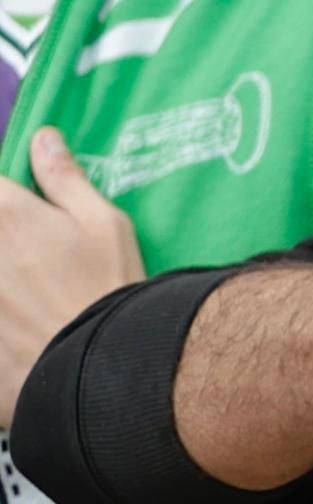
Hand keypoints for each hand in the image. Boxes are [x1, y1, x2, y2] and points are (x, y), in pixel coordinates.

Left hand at [0, 130, 138, 390]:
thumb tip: (42, 137)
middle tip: (34, 256)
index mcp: (8, 215)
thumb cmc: (109, 286)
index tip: (20, 211)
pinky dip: (0, 307)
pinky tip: (15, 315)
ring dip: (5, 276)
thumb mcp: (104, 224)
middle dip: (6, 233)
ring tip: (26, 287)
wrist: (100, 366)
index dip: (3, 195)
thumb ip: (66, 178)